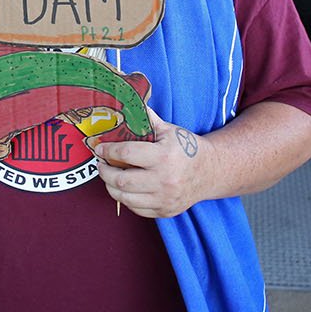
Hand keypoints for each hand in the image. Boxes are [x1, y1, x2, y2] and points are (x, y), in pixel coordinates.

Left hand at [93, 107, 210, 218]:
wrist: (210, 171)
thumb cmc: (187, 148)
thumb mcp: (169, 130)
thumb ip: (147, 118)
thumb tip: (127, 100)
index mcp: (164, 156)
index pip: (126, 154)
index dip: (108, 150)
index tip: (100, 147)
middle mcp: (164, 180)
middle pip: (121, 181)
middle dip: (105, 171)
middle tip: (101, 163)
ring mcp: (165, 198)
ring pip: (125, 198)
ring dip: (111, 187)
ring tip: (110, 176)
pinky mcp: (165, 211)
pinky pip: (136, 209)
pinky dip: (126, 199)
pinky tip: (125, 188)